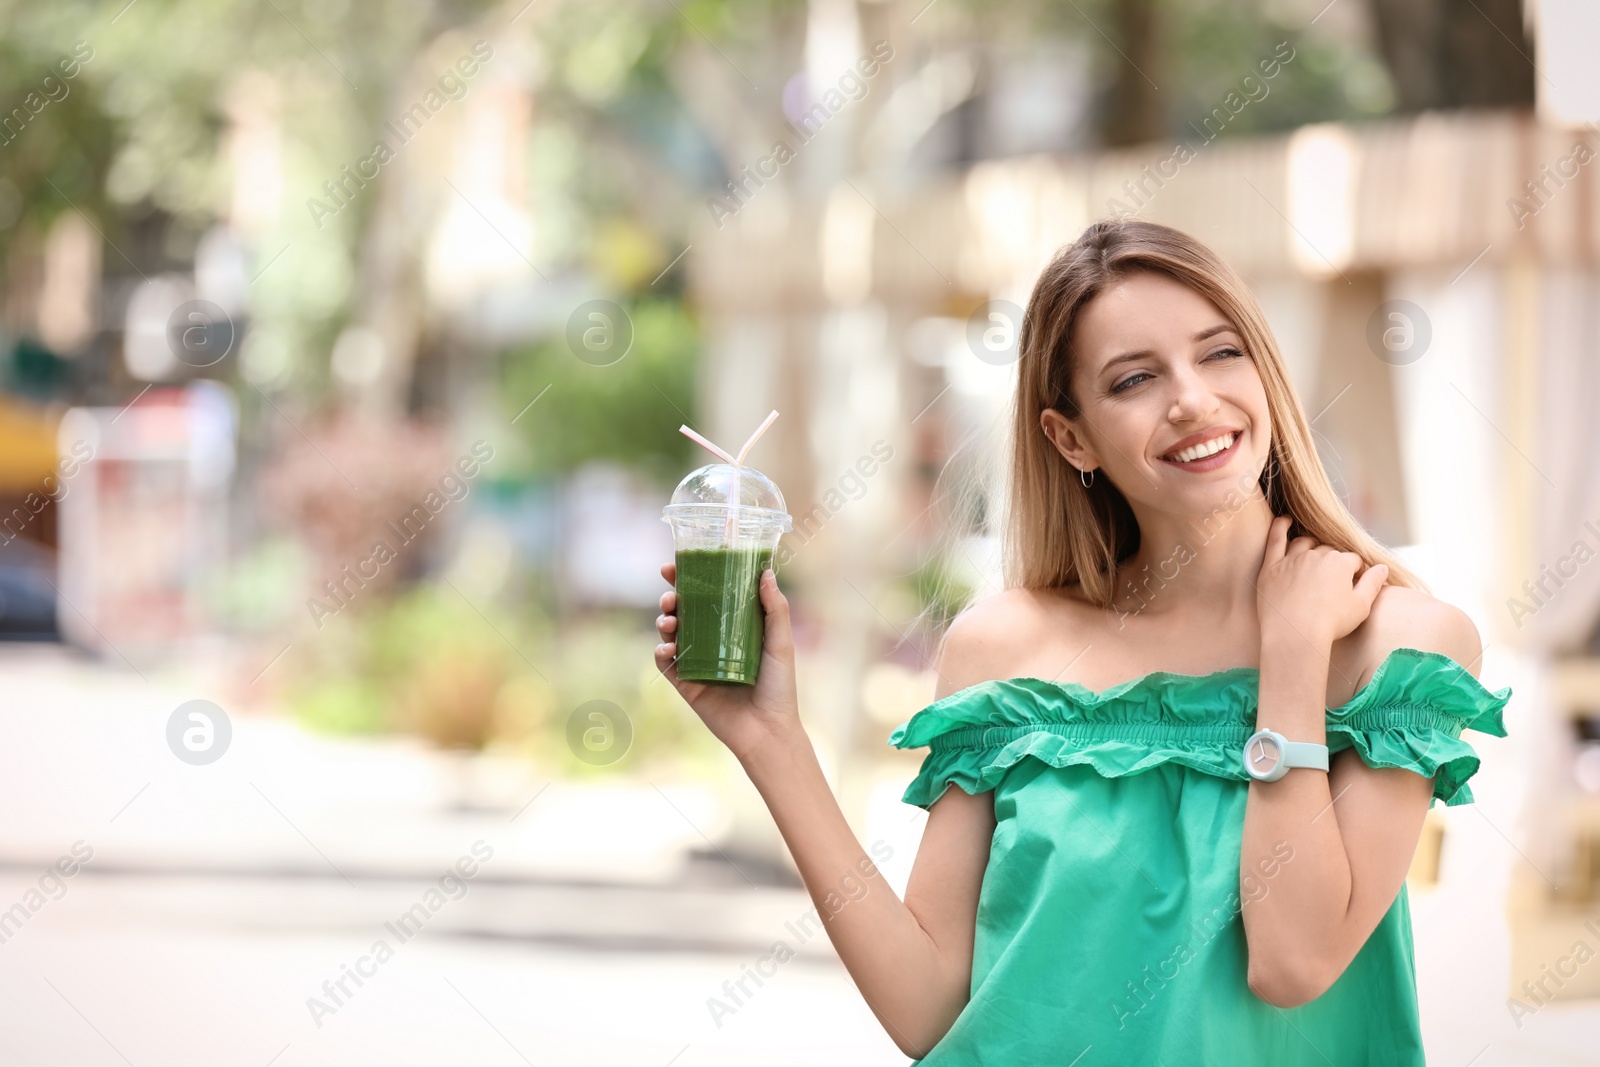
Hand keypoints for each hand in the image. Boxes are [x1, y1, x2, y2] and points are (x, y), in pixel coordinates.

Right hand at [654, 562, 804, 762]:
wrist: (767, 731)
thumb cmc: (779, 687)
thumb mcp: (781, 644)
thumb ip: (776, 609)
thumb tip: (765, 572)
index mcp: (732, 628)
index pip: (707, 596)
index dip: (689, 579)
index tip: (676, 564)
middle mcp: (711, 642)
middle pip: (684, 612)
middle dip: (670, 598)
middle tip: (670, 594)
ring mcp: (696, 663)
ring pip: (671, 635)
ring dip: (664, 622)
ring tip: (669, 620)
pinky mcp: (686, 685)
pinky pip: (667, 665)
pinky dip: (661, 653)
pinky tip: (667, 648)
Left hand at [1255, 515, 1388, 648]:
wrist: (1295, 635)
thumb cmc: (1331, 624)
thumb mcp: (1361, 606)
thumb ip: (1373, 583)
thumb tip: (1382, 567)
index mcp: (1340, 563)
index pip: (1352, 561)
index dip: (1355, 572)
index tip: (1353, 585)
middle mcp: (1316, 555)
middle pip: (1328, 552)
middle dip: (1333, 563)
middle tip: (1332, 582)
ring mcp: (1292, 559)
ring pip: (1304, 544)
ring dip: (1311, 546)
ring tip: (1313, 556)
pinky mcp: (1271, 567)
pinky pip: (1275, 540)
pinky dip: (1279, 527)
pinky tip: (1283, 520)